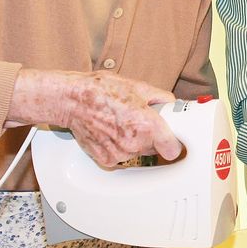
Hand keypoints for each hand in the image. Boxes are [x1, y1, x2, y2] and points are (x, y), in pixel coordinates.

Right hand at [10, 69, 178, 166]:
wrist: (72, 100)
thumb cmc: (101, 91)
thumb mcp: (138, 86)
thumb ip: (161, 98)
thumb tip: (172, 105)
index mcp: (147, 125)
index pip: (173, 149)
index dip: (174, 142)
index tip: (173, 139)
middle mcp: (135, 142)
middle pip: (155, 148)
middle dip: (151, 136)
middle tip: (138, 121)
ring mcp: (120, 153)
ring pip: (138, 153)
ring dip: (134, 142)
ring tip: (120, 123)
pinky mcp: (107, 160)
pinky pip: (122, 157)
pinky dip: (118, 147)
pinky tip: (110, 132)